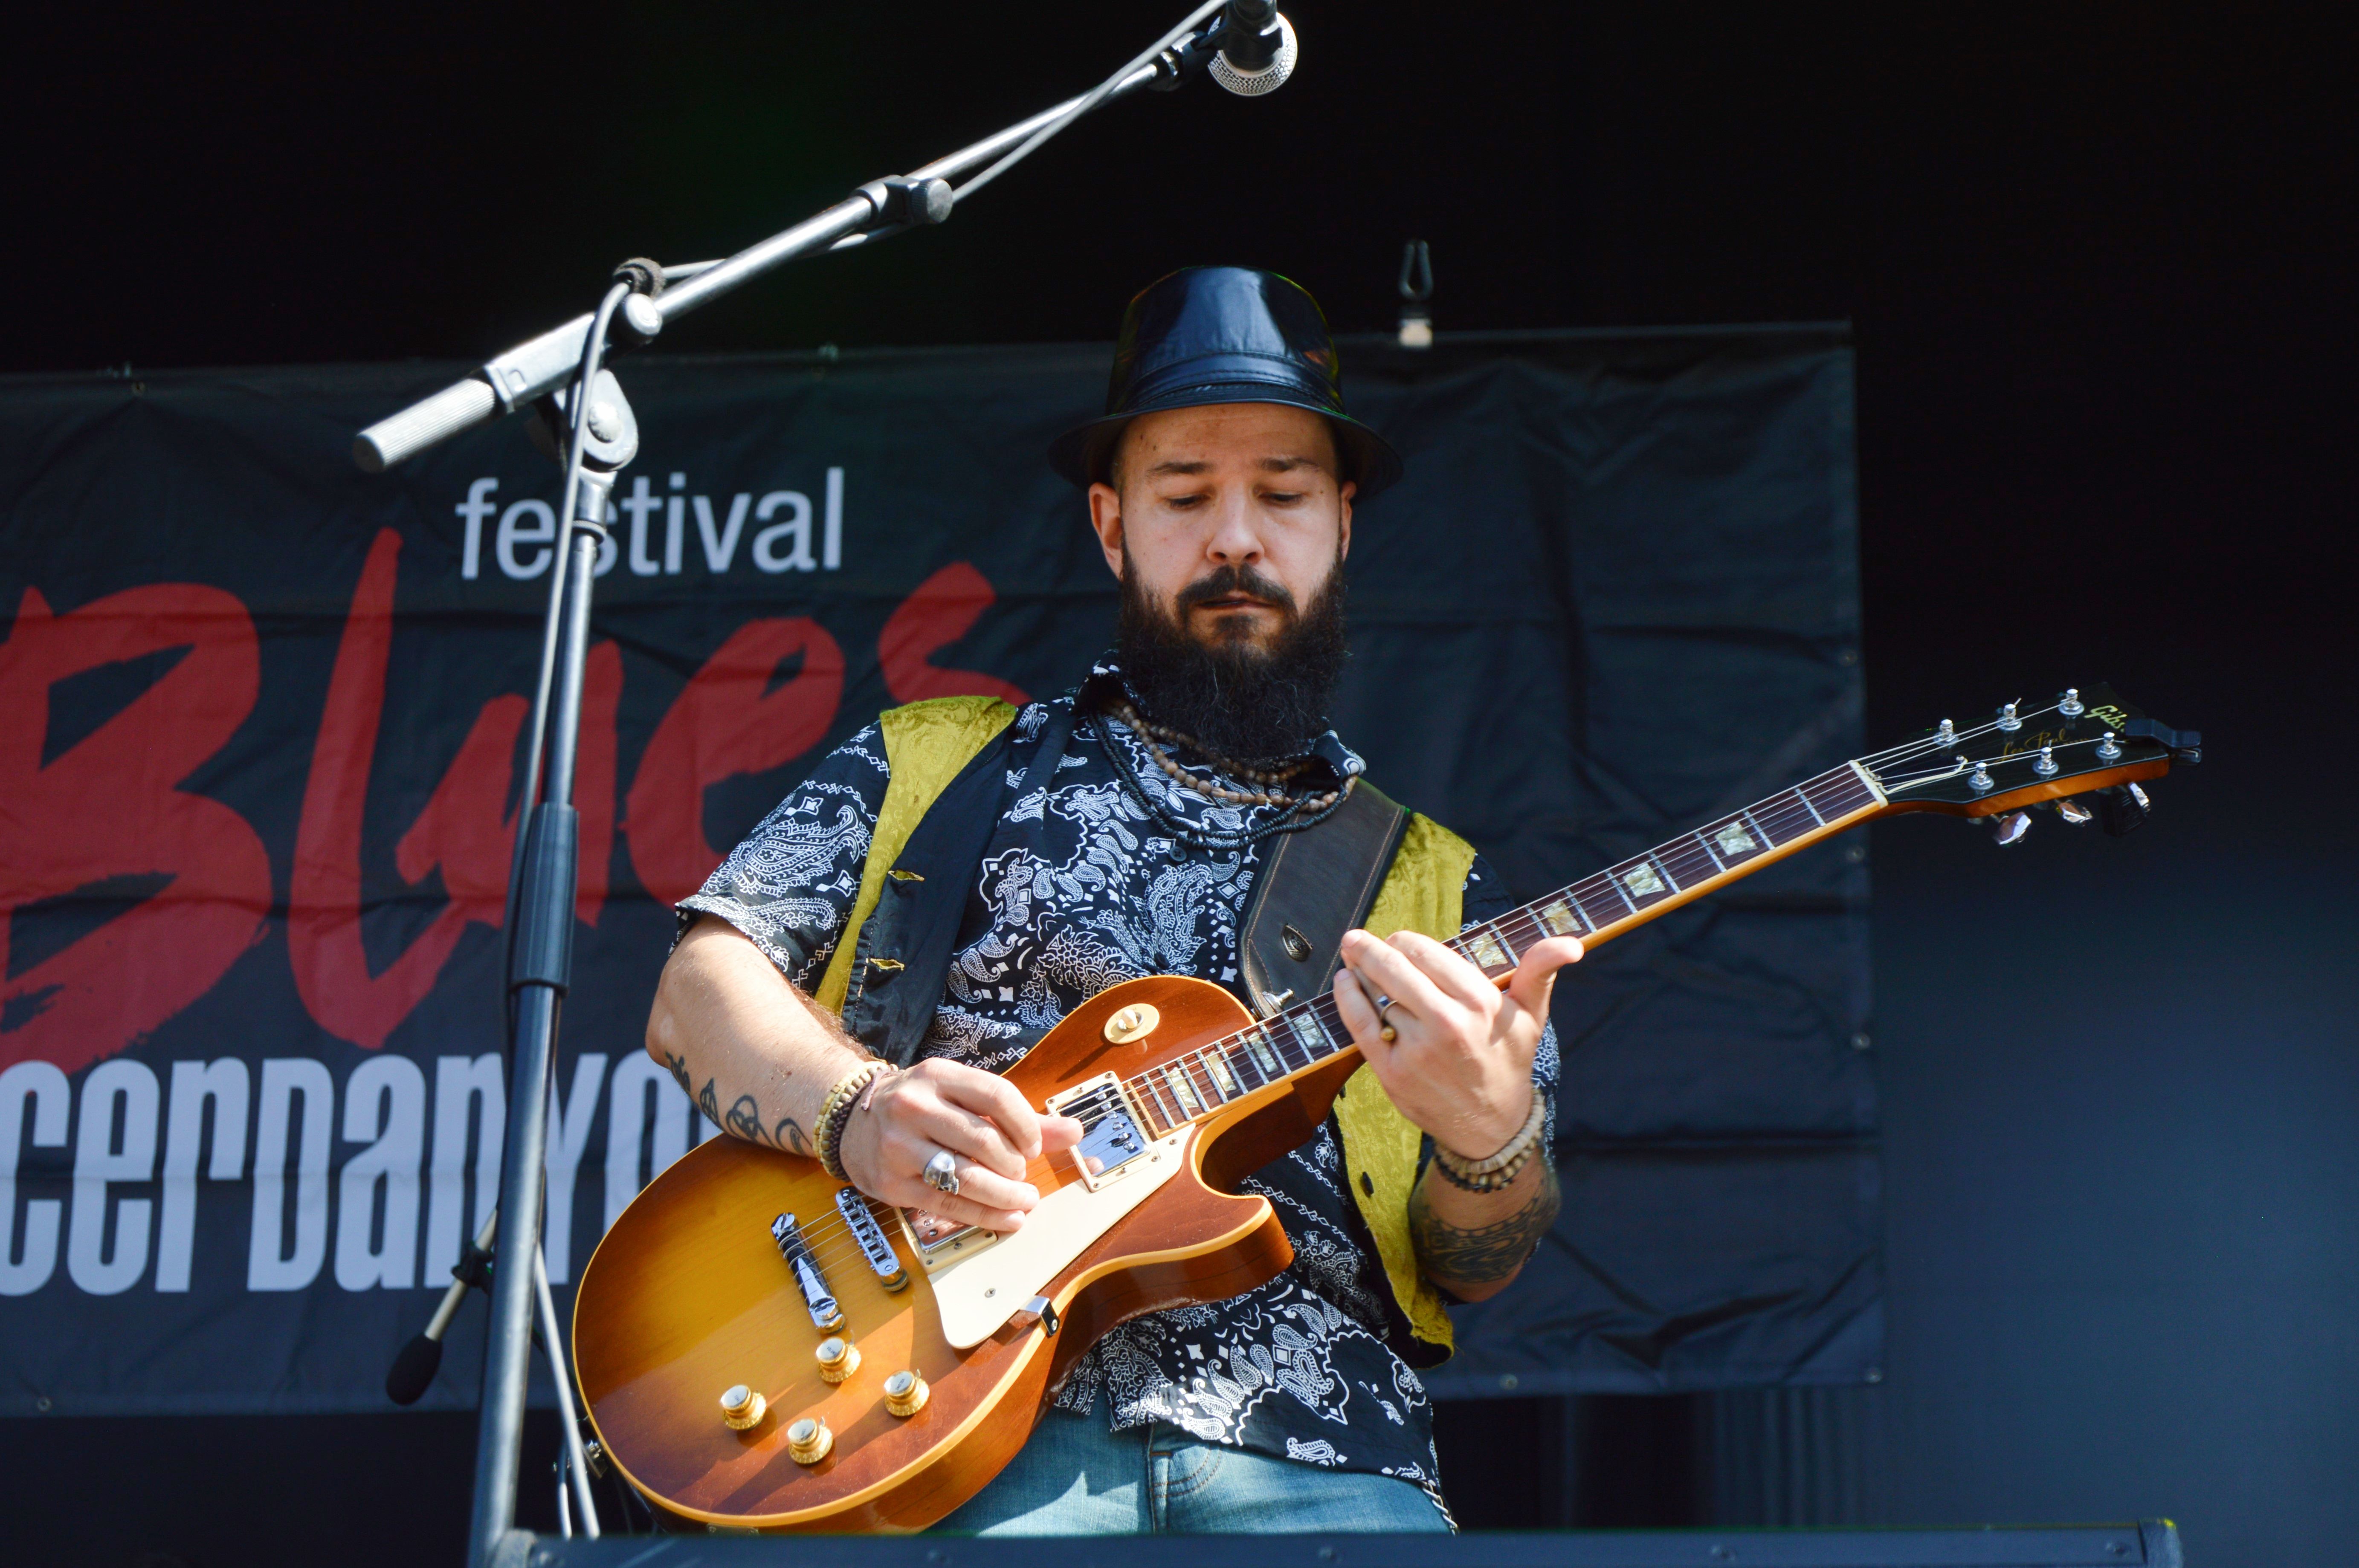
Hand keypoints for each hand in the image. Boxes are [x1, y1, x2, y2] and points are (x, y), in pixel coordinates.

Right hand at [837, 1058, 1082, 1233]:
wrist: (852, 1123)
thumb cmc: (922, 1107)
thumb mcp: (962, 1096)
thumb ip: (1020, 1115)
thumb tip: (1075, 1132)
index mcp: (937, 1075)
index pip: (996, 1096)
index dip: (1026, 1125)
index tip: (1035, 1145)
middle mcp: (914, 1107)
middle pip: (984, 1141)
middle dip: (1016, 1165)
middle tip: (1023, 1174)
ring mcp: (900, 1147)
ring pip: (968, 1178)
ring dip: (1007, 1196)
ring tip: (1025, 1200)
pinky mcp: (893, 1184)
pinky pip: (950, 1206)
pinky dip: (988, 1217)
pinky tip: (1009, 1219)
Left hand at [1332, 928, 1581, 1158]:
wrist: (1491, 1127)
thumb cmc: (1508, 1061)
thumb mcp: (1531, 1015)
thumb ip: (1541, 971)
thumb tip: (1571, 944)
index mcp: (1480, 1002)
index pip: (1427, 952)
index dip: (1406, 941)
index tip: (1399, 940)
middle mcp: (1448, 1024)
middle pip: (1395, 968)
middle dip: (1372, 948)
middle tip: (1358, 939)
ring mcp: (1418, 1049)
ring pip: (1377, 995)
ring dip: (1360, 974)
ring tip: (1352, 960)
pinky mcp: (1393, 1073)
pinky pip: (1360, 1025)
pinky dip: (1348, 999)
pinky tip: (1345, 981)